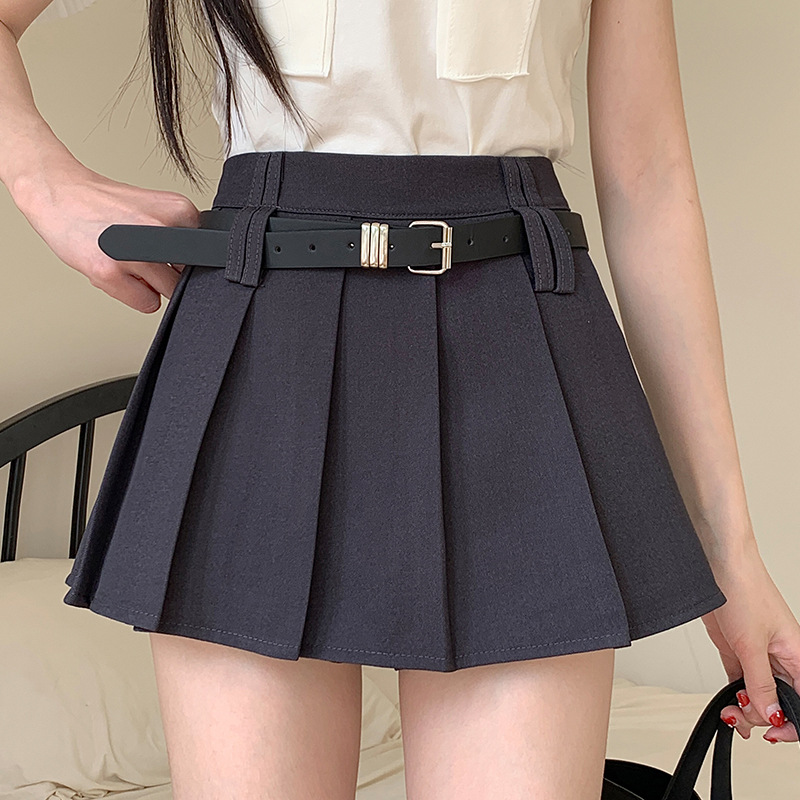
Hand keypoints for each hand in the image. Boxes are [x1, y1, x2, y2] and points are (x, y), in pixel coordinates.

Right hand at [11, 157, 200, 312]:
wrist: (59, 193)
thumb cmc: (107, 206)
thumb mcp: (157, 209)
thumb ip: (181, 238)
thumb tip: (200, 276)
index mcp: (180, 210)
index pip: (205, 257)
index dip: (183, 260)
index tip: (167, 253)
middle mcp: (162, 229)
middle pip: (188, 277)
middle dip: (166, 273)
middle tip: (139, 254)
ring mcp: (137, 252)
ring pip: (168, 292)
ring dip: (148, 284)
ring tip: (125, 259)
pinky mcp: (111, 272)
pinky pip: (147, 304)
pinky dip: (132, 294)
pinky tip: (113, 268)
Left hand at [701, 538, 799, 743]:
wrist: (717, 564)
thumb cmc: (743, 589)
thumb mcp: (751, 644)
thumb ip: (759, 681)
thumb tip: (771, 714)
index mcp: (797, 655)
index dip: (789, 722)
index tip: (771, 732)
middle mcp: (781, 656)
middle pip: (779, 700)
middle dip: (762, 715)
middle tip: (739, 717)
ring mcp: (758, 652)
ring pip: (759, 692)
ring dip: (746, 707)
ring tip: (730, 714)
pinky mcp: (737, 648)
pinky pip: (741, 679)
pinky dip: (735, 694)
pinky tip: (729, 705)